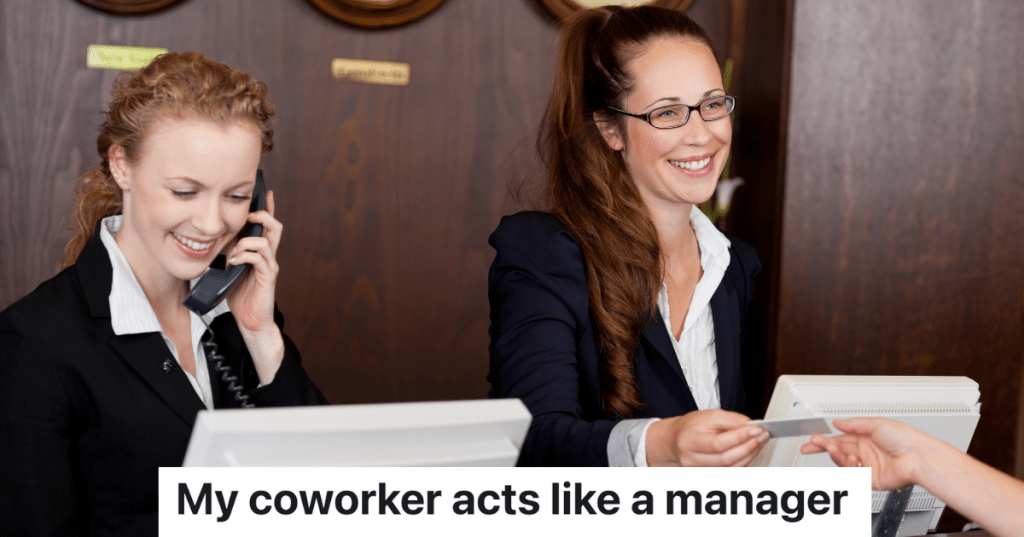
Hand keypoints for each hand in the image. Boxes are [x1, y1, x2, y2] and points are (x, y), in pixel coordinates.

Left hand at [225, 190, 284, 383]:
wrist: (250, 321)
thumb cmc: (239, 295)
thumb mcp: (228, 268)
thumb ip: (225, 253)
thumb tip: (211, 239)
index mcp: (259, 251)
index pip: (266, 224)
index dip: (266, 207)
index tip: (263, 192)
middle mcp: (268, 256)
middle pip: (274, 226)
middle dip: (263, 215)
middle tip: (249, 213)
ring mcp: (270, 266)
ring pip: (268, 240)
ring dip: (249, 238)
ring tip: (236, 246)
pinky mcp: (268, 277)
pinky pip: (260, 259)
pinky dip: (246, 255)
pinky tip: (234, 261)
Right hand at [646, 409, 767, 466]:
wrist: (675, 440)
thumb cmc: (691, 427)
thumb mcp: (709, 415)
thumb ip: (731, 419)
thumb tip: (751, 426)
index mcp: (690, 441)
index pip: (719, 443)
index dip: (740, 437)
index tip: (757, 429)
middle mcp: (692, 459)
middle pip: (726, 459)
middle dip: (749, 447)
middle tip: (762, 436)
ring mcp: (698, 470)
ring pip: (731, 468)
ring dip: (749, 455)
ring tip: (758, 442)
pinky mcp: (707, 475)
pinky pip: (730, 471)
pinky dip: (743, 461)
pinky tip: (749, 450)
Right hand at [800, 418, 921, 489]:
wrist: (918, 457)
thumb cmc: (905, 438)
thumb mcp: (875, 424)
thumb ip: (853, 424)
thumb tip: (838, 422)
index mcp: (865, 438)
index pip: (839, 439)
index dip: (825, 440)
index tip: (812, 440)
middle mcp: (865, 452)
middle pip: (838, 451)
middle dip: (824, 447)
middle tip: (813, 445)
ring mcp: (867, 466)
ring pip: (843, 463)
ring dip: (836, 455)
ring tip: (833, 448)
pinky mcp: (870, 479)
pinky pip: (853, 475)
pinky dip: (849, 467)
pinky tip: (853, 460)